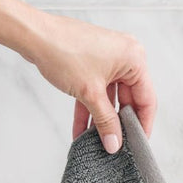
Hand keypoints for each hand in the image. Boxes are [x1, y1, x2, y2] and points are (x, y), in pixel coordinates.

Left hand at [27, 13, 156, 152]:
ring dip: (101, 120)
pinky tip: (81, 132)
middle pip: (128, 100)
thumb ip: (105, 121)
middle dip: (118, 124)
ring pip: (109, 99)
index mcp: (134, 58)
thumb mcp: (90, 93)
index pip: (147, 99)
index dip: (143, 125)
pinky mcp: (92, 65)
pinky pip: (96, 93)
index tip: (138, 145)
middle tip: (115, 146)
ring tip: (96, 143)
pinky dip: (89, 110)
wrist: (35, 36)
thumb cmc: (64, 51)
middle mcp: (125, 57)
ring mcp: (108, 61)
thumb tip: (114, 143)